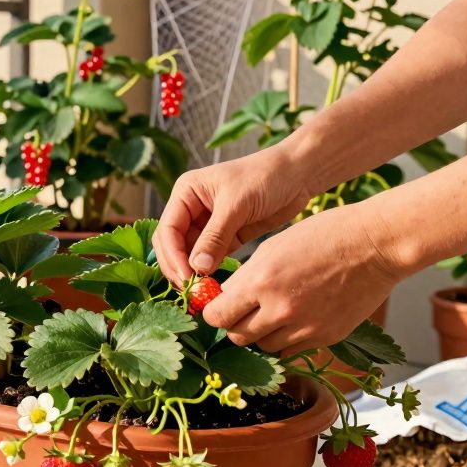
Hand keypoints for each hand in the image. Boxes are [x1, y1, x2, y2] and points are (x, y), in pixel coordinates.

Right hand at [153, 145, 313, 284]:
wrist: (299, 174)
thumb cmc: (264, 177)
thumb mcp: (236, 205)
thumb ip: (215, 237)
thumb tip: (197, 268)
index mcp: (186, 193)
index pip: (168, 229)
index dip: (173, 256)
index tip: (187, 277)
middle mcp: (191, 209)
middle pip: (172, 245)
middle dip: (178, 267)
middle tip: (191, 290)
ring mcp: (208, 224)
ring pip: (190, 254)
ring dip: (193, 272)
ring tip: (203, 292)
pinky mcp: (226, 237)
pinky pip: (210, 258)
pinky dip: (209, 271)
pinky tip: (215, 285)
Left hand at [202, 204, 406, 353]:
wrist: (374, 245)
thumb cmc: (323, 236)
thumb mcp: (273, 247)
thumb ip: (246, 277)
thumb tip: (225, 299)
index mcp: (260, 281)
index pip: (217, 316)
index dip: (214, 313)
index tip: (218, 308)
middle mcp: (279, 309)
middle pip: (237, 336)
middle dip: (235, 325)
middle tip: (243, 312)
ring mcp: (304, 328)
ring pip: (263, 347)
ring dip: (261, 334)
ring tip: (273, 313)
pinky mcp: (325, 338)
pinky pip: (291, 351)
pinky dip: (286, 340)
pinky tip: (294, 320)